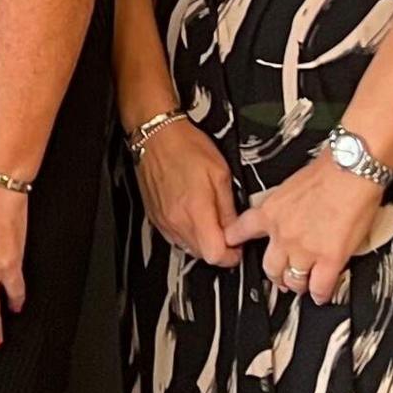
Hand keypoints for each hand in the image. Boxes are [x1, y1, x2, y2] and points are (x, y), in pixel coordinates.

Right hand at [131, 115, 241, 267]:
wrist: (157, 136)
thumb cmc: (186, 148)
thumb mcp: (221, 174)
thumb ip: (229, 208)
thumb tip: (236, 230)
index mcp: (195, 211)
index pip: (216, 256)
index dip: (231, 255)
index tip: (237, 245)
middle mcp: (176, 221)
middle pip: (203, 255)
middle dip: (218, 247)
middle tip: (226, 228)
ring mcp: (164, 222)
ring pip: (189, 248)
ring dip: (203, 240)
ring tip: (208, 217)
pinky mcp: (155, 218)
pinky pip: (175, 238)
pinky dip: (187, 232)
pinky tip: (192, 214)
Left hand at [220, 152, 388, 306]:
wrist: (351, 170)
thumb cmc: (328, 170)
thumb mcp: (291, 184)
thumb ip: (285, 205)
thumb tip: (289, 214)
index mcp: (271, 212)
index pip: (242, 231)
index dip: (236, 241)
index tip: (233, 246)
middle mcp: (284, 234)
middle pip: (269, 267)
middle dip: (276, 275)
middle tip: (281, 276)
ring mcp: (306, 250)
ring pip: (293, 281)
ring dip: (298, 285)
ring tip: (303, 285)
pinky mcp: (330, 259)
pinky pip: (320, 287)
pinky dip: (320, 294)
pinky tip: (321, 294)